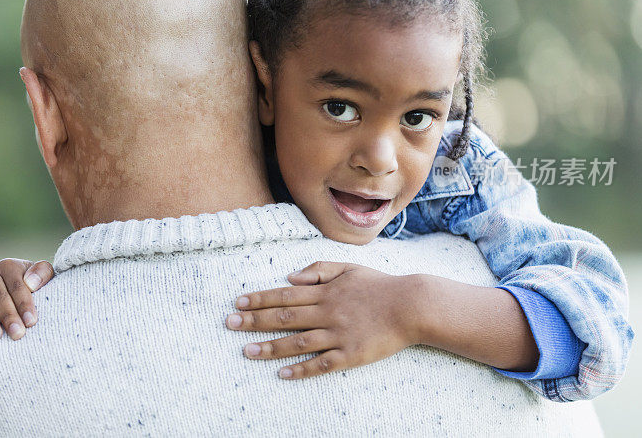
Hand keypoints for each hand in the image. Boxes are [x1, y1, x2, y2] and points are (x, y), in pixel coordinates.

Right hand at [0, 258, 53, 340]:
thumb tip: (31, 283)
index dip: (24, 304)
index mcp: (9, 266)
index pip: (17, 286)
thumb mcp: (43, 277)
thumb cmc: (32, 287)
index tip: (31, 321)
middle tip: (17, 334)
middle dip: (8, 316)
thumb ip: (43, 273)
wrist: (12, 291)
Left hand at [225, 261, 423, 378]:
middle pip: (285, 317)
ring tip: (246, 351)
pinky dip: (301, 369)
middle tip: (229, 324)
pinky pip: (322, 364)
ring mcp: (339, 334)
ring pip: (298, 342)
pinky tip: (282, 373)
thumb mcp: (348, 268)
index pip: (285, 294)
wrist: (412, 306)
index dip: (259, 298)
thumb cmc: (379, 286)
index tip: (238, 302)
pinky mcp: (351, 355)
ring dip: (270, 347)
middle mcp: (328, 312)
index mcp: (326, 291)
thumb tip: (289, 277)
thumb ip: (318, 270)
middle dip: (254, 320)